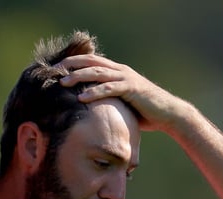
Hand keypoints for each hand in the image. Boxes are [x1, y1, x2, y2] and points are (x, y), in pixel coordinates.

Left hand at [57, 55, 184, 131]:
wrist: (168, 114)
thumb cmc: (144, 111)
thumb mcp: (121, 102)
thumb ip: (108, 99)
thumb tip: (89, 109)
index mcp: (117, 72)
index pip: (91, 61)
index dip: (74, 62)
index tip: (57, 69)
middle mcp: (120, 71)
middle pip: (91, 62)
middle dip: (71, 65)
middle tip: (54, 71)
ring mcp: (126, 78)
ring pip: (98, 73)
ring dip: (79, 76)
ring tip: (63, 82)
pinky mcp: (131, 89)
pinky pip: (109, 88)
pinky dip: (95, 92)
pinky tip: (81, 97)